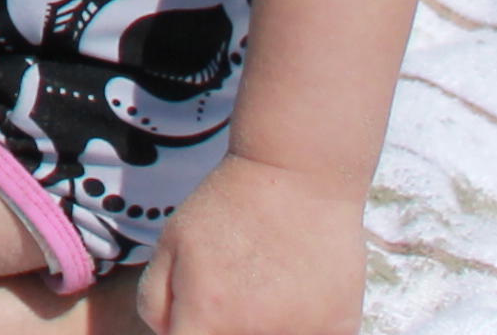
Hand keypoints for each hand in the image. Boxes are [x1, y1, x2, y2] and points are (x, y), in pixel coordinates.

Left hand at [135, 155, 365, 334]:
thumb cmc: (227, 206)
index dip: (188, 333)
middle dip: (224, 326)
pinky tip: (297, 296)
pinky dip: (301, 326)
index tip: (199, 316)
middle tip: (234, 293)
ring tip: (267, 290)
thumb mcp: (170, 242)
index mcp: (208, 316)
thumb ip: (156, 300)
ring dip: (265, 327)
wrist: (298, 177)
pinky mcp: (340, 330)